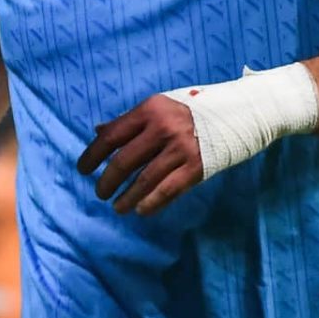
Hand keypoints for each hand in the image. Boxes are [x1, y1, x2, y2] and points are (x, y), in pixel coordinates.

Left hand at [76, 95, 202, 215]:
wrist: (235, 115)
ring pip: (145, 180)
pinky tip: (141, 210)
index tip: (82, 169)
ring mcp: (181, 149)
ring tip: (117, 207)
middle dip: (107, 181)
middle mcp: (163, 128)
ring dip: (127, 197)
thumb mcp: (157, 107)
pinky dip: (152, 203)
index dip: (93, 155)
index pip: (112, 136)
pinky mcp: (197, 167)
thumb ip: (128, 120)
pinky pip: (169, 190)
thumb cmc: (188, 111)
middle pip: (125, 161)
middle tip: (100, 192)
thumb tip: (98, 132)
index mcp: (149, 111)